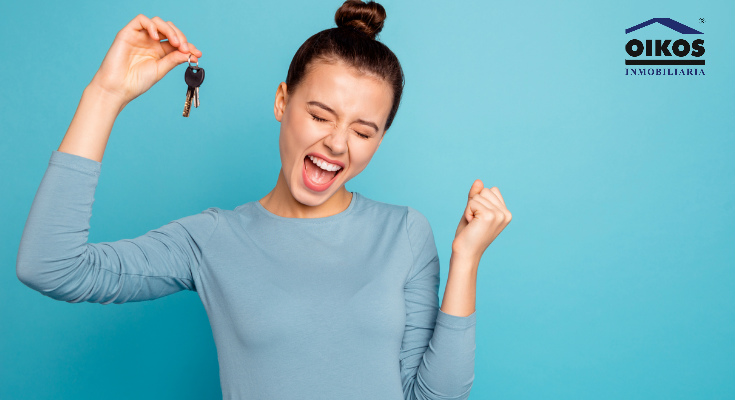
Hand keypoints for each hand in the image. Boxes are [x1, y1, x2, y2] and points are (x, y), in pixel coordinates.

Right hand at [88, 14, 202, 106]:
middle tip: (185, 49)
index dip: (189, 46)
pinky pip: (141, 20)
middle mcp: (151, 42)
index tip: (198, 54)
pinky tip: (157, 37)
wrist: (117, 88)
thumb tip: (190, 53)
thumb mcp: (160, 70)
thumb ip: (173, 59)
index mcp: (160, 51)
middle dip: (181, 36)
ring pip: (157, 22)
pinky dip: (152, 25)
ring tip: (175, 43)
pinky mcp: (128, 33)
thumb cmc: (137, 82)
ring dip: (170, 30)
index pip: (177, 43)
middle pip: (170, 29)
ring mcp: (140, 36)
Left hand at [452, 179, 511, 262]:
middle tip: (475, 222)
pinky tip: (471, 225)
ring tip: (473, 224)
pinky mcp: (489, 215)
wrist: (465, 253)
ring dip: (469, 209)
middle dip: (474, 204)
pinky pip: (472, 202)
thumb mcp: (473, 211)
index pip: (491, 190)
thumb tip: (478, 180)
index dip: (479, 201)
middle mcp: (506, 213)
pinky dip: (467, 212)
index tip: (479, 219)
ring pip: (477, 196)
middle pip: (485, 190)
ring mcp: (499, 214)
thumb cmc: (468, 234)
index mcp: (506, 213)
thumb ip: (476, 196)